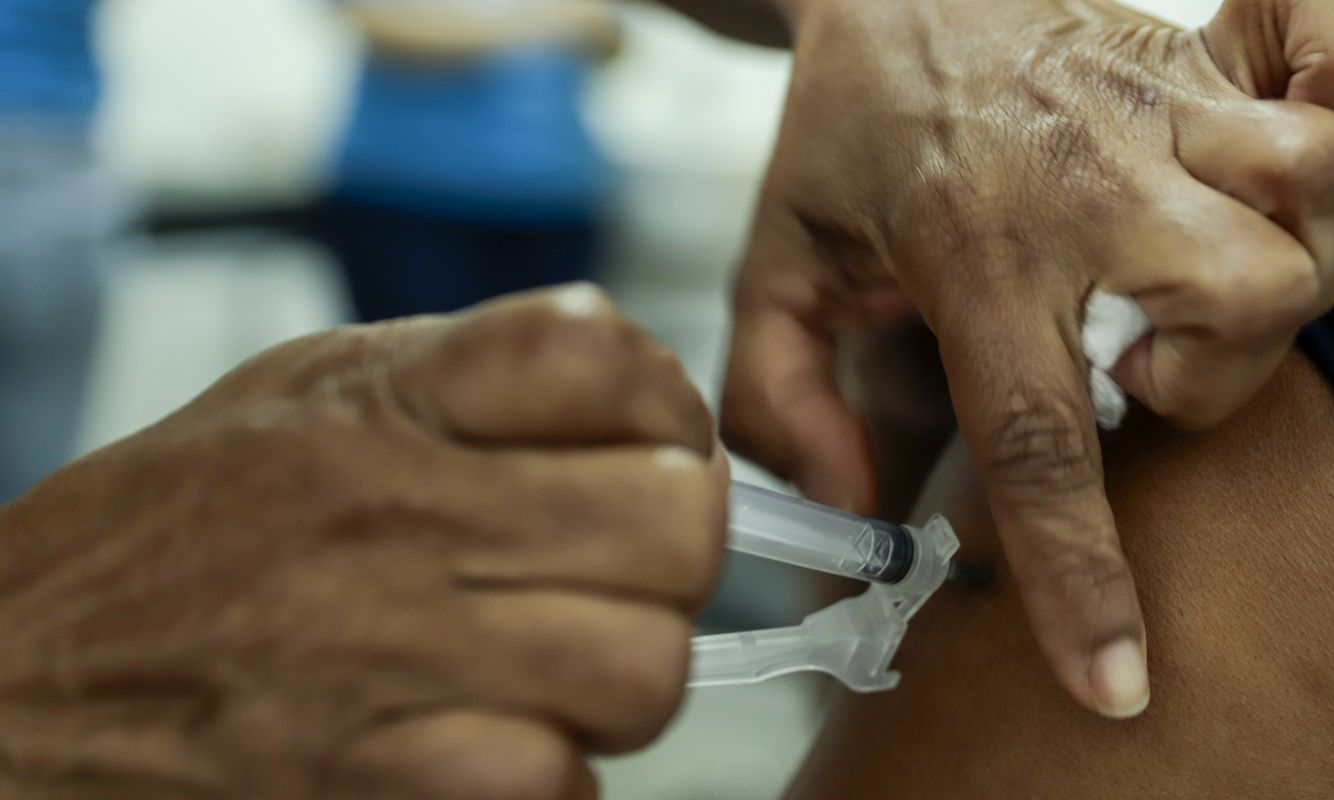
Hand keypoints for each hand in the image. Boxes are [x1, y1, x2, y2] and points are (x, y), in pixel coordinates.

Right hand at [0, 285, 725, 798]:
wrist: (5, 692)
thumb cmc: (167, 538)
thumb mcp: (300, 398)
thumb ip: (466, 378)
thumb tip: (640, 401)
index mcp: (384, 401)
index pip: (607, 355)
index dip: (667, 409)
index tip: (649, 452)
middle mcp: (394, 514)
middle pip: (676, 523)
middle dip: (672, 559)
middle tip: (615, 580)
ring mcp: (386, 655)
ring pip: (646, 667)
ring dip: (622, 680)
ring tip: (554, 676)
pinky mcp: (377, 785)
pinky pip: (559, 783)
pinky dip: (551, 780)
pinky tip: (494, 754)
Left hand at [721, 0, 1333, 716]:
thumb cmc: (843, 133)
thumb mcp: (774, 267)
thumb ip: (776, 395)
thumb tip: (845, 498)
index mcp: (971, 251)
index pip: (1041, 440)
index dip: (1083, 576)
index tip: (1119, 679)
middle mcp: (1085, 178)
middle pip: (1245, 304)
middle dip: (1216, 377)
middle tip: (1136, 358)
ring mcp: (1158, 104)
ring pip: (1314, 194)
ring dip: (1287, 265)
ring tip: (1195, 277)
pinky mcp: (1202, 51)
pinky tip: (1280, 149)